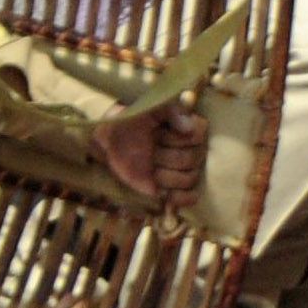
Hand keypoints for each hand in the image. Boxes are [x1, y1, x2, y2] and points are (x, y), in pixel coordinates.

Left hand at [90, 104, 208, 208]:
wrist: (108, 145)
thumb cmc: (127, 124)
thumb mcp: (144, 110)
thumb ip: (168, 110)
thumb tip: (188, 127)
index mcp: (188, 127)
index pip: (198, 136)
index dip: (176, 138)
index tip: (156, 134)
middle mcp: (191, 149)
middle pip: (193, 160)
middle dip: (165, 157)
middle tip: (149, 152)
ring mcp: (184, 170)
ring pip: (190, 179)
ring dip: (165, 176)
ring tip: (150, 169)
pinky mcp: (176, 188)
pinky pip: (191, 197)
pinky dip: (178, 198)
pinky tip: (161, 192)